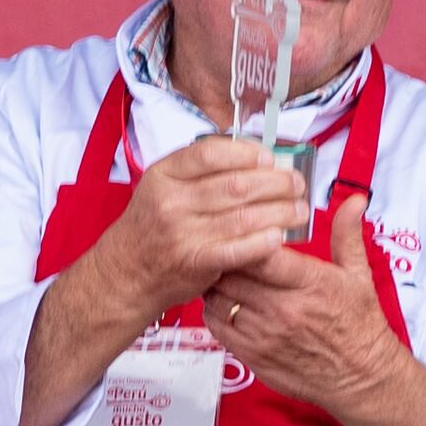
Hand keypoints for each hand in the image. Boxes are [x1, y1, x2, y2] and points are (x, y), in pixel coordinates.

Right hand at [98, 133, 309, 320]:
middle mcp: (171, 201)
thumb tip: (254, 157)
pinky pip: (236, 249)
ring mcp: (181, 233)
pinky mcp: (194, 262)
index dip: (248, 153)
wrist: (126, 273)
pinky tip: (279, 237)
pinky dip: (262, 242)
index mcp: (164, 174)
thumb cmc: (152, 228)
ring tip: (299, 210)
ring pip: (243, 216)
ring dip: (280, 212)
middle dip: (276, 183)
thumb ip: (199, 172)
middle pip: (236, 184)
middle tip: (296, 183)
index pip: (211, 152)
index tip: (270, 158)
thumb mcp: (163, 187)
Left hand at [204, 200, 406, 418]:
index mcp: (309, 283)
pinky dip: (214, 310)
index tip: (241, 229)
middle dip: (226, 257)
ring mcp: (265, 334)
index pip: (261, 253)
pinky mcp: (253, 355)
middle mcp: (284, 309)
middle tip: (225, 248)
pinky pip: (216, 325)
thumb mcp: (359, 275)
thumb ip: (347, 234)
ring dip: (216, 283)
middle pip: (233, 272)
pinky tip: (224, 301)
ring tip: (222, 274)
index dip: (244, 237)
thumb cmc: (360, 326)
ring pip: (219, 297)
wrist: (361, 377)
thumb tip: (354, 201)